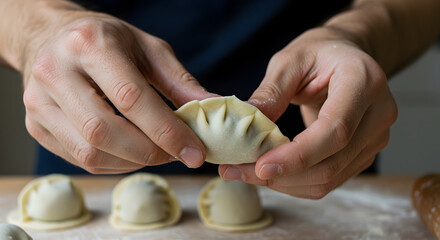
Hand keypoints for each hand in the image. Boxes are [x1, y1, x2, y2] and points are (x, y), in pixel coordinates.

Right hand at [23, 11, 213, 172]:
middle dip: (150, 152)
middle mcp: (55, 71)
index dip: (167, 131)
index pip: (131, 98)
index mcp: (89, 44)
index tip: (194, 152)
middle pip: (104, 132)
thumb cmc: (107, 41)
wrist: (53, 38)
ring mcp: (38, 101)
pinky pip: (79, 159)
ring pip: (89, 152)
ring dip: (133, 162)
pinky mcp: (34, 124)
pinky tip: (131, 153)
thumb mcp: (148, 49)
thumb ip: (179, 82)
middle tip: (176, 154)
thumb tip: (211, 108)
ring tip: (157, 152)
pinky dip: (114, 164)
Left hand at [219, 27, 397, 198]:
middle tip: (238, 171)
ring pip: (329, 178)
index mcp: (363, 82)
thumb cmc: (319, 54)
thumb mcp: (290, 60)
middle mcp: (379, 114)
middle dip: (282, 175)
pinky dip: (295, 182)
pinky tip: (271, 172)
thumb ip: (271, 91)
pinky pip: (329, 180)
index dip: (298, 155)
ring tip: (246, 172)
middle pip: (332, 162)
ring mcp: (375, 138)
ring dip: (285, 183)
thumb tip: (247, 124)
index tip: (260, 166)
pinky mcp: (363, 154)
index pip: (335, 129)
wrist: (346, 58)